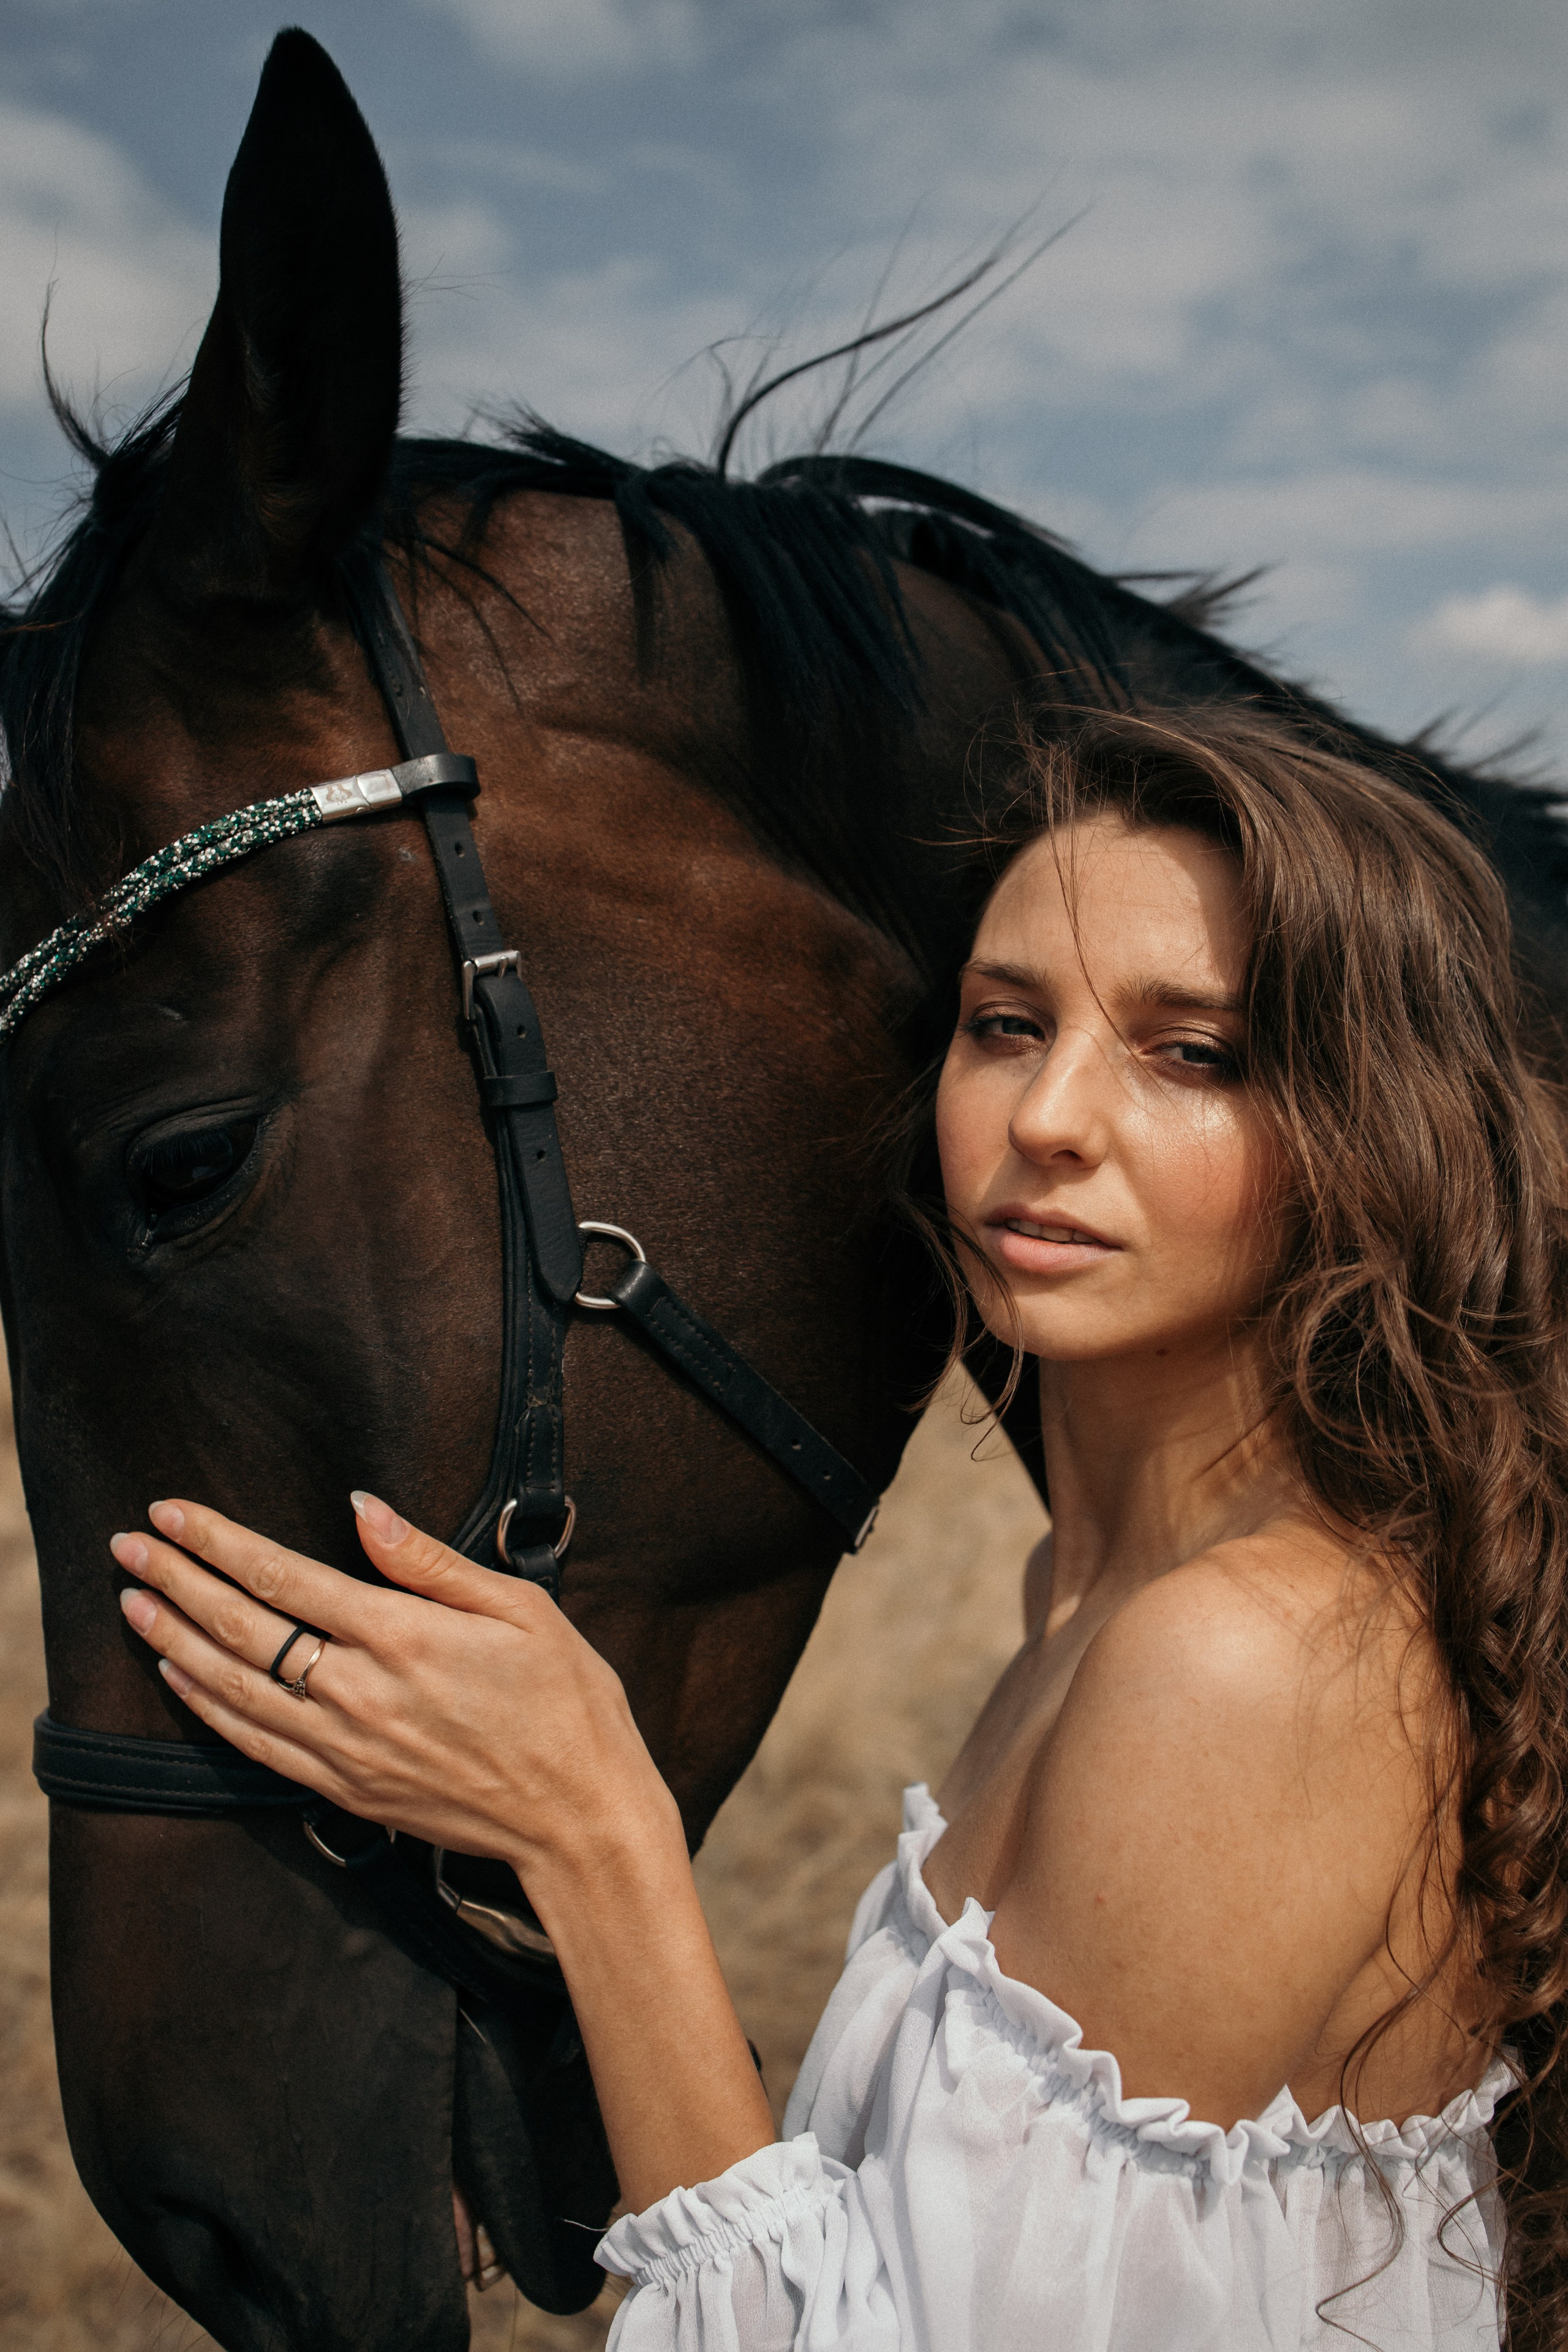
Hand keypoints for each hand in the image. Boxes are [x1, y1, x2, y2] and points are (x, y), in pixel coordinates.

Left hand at [111, 1494, 680, 1904]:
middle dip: (177, 1580)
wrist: (579, 1817)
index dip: (217, 1542)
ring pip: (234, 1687)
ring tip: (131, 1603)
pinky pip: (255, 1745)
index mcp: (402, 1635)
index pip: (282, 1576)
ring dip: (174, 1641)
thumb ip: (430, 1560)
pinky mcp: (346, 1789)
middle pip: (242, 1627)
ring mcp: (346, 1747)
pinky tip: (179, 1678)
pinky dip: (209, 1708)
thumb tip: (362, 1506)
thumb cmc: (566, 1704)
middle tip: (126, 1546)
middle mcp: (360, 1692)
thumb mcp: (521, 1609)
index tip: (171, 1513)